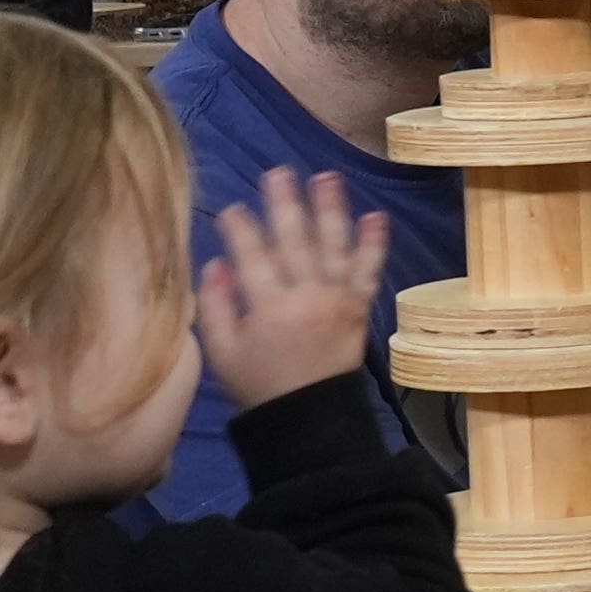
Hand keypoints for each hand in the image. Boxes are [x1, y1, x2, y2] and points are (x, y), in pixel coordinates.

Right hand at [196, 163, 391, 412]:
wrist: (310, 419)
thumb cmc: (261, 386)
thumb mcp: (223, 353)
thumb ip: (215, 307)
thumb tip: (216, 264)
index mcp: (268, 308)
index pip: (251, 256)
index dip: (240, 228)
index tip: (231, 207)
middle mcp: (305, 297)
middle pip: (293, 241)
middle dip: (285, 204)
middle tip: (278, 173)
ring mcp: (336, 300)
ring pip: (333, 246)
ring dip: (330, 209)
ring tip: (327, 177)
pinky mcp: (359, 308)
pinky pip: (368, 271)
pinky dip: (373, 244)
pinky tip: (376, 216)